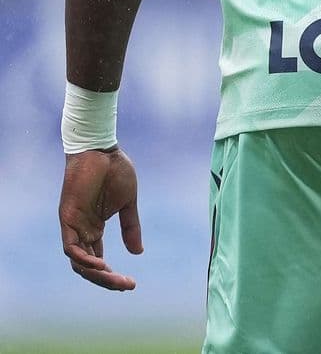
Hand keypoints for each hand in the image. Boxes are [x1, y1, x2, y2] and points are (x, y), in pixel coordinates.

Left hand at [59, 147, 141, 290]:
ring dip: (96, 274)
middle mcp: (81, 232)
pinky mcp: (68, 219)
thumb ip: (130, 227)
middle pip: (87, 267)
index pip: (97, 261)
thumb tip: (137, 253)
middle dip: (106, 280)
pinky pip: (71, 248)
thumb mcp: (128, 204)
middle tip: (127, 286)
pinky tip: (102, 264)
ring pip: (78, 262)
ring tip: (116, 280)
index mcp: (94, 229)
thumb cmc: (114, 171)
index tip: (131, 284)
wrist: (101, 150)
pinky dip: (84, 259)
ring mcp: (73, 226)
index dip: (111, 276)